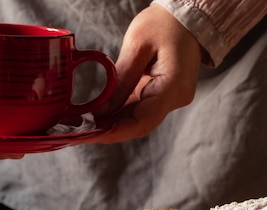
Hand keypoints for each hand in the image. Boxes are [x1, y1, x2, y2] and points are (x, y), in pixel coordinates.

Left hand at [90, 3, 202, 142]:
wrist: (187, 18)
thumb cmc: (165, 24)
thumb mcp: (137, 45)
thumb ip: (121, 79)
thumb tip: (102, 110)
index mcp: (173, 87)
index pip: (143, 121)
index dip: (115, 132)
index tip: (90, 134)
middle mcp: (176, 98)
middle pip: (140, 124)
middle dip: (110, 130)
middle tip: (80, 131)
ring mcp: (172, 98)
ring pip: (140, 119)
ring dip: (114, 123)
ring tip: (86, 123)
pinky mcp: (166, 94)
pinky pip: (142, 108)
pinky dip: (121, 112)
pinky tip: (102, 114)